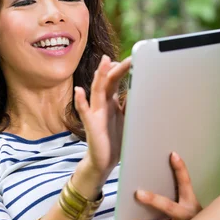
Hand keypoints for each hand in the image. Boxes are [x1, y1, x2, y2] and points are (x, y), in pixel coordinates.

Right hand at [74, 55, 130, 179]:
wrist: (103, 161)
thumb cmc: (115, 140)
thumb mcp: (127, 120)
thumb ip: (129, 105)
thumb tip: (140, 91)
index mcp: (111, 102)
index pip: (115, 81)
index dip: (121, 69)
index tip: (131, 58)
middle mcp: (102, 105)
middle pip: (107, 82)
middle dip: (114, 68)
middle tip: (125, 58)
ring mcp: (95, 113)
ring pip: (96, 91)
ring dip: (99, 77)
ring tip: (103, 64)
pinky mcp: (91, 125)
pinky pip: (85, 112)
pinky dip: (81, 101)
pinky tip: (79, 91)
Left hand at [128, 152, 201, 219]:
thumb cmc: (189, 217)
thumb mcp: (187, 204)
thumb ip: (174, 194)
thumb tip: (151, 178)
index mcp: (191, 203)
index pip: (185, 183)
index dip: (180, 169)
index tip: (173, 154)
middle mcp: (187, 216)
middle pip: (169, 206)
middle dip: (153, 200)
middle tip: (138, 193)